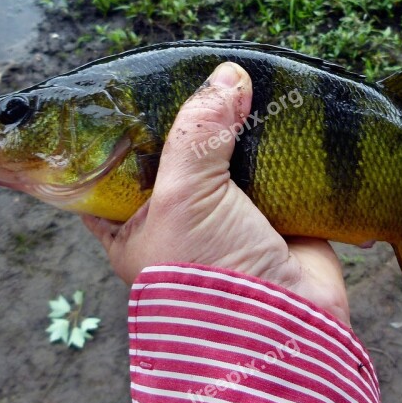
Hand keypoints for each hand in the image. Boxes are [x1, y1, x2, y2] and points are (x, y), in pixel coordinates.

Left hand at [81, 62, 350, 325]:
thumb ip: (198, 132)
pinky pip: (274, 169)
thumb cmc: (209, 272)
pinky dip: (280, 147)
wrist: (285, 326)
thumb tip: (226, 76)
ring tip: (244, 84)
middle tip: (200, 76)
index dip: (125, 129)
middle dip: (194, 121)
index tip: (139, 88)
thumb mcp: (184, 196)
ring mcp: (228, 217)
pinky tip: (282, 112)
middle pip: (180, 154)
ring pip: (230, 158)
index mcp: (134, 224)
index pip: (116, 167)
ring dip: (241, 130)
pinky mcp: (275, 215)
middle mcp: (179, 220)